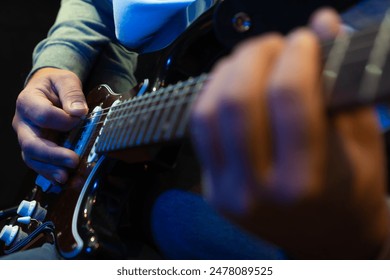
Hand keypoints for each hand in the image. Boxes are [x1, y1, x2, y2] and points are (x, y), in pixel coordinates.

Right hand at [12, 68, 88, 183]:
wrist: (48, 90)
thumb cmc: (56, 85)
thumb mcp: (65, 80)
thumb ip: (71, 93)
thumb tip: (78, 112)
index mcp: (27, 102)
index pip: (42, 115)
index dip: (63, 120)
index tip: (80, 118)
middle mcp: (23, 123)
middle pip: (31, 144)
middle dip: (52, 155)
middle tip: (73, 161)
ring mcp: (28, 139)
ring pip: (33, 159)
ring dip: (51, 170)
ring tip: (68, 178)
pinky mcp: (37, 150)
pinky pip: (40, 165)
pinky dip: (52, 174)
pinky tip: (66, 181)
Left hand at [190, 8, 389, 258]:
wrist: (326, 241)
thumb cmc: (351, 193)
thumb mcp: (365, 142)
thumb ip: (343, 81)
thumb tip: (324, 25)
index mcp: (305, 182)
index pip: (289, 98)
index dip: (296, 55)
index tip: (305, 39)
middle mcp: (259, 190)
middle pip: (239, 101)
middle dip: (255, 56)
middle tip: (274, 44)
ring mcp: (227, 192)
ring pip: (209, 112)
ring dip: (227, 72)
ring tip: (249, 59)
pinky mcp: (211, 189)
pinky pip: (198, 129)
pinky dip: (211, 95)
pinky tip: (230, 83)